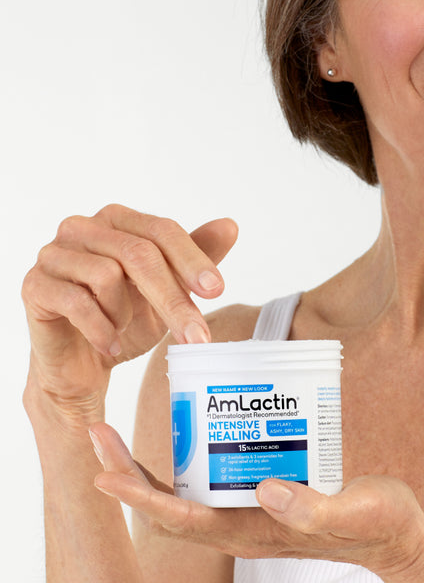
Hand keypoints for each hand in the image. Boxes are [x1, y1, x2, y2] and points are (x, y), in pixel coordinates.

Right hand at [22, 204, 237, 418]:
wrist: (80, 362)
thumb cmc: (124, 317)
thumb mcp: (168, 290)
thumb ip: (195, 256)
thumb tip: (230, 225)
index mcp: (117, 220)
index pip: (161, 230)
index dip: (191, 259)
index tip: (216, 290)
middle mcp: (81, 228)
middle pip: (139, 254)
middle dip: (173, 299)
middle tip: (197, 337)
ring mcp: (53, 254)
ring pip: (108, 275)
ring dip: (126, 313)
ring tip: (123, 328)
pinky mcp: (34, 286)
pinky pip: (77, 302)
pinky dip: (102, 329)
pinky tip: (109, 344)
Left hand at [90, 423, 423, 579]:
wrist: (396, 540)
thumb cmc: (377, 526)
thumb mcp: (354, 512)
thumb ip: (314, 508)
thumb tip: (268, 489)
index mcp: (256, 535)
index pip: (183, 520)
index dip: (141, 497)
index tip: (104, 471)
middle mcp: (242, 530)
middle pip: (168, 509)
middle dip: (128, 477)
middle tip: (97, 436)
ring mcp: (250, 519)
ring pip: (183, 499)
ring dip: (146, 472)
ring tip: (120, 438)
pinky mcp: (262, 503)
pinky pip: (210, 486)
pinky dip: (184, 464)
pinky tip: (186, 433)